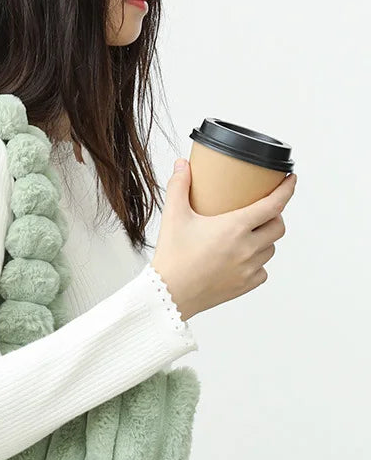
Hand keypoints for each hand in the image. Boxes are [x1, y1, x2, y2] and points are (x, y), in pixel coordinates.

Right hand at [150, 158, 297, 320]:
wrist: (168, 294)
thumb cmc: (172, 257)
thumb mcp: (173, 217)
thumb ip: (179, 187)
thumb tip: (182, 165)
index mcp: (235, 227)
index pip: (274, 204)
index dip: (287, 189)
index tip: (291, 180)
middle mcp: (247, 248)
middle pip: (278, 227)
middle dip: (275, 216)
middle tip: (262, 212)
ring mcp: (248, 269)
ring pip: (271, 249)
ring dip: (266, 240)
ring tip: (250, 237)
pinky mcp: (245, 286)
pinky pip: (262, 271)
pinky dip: (257, 264)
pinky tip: (243, 261)